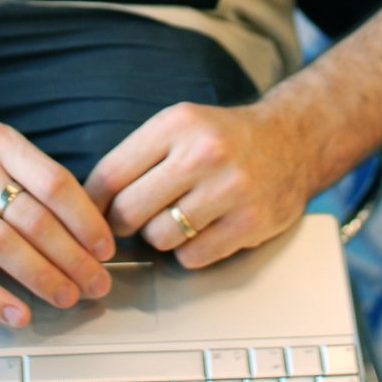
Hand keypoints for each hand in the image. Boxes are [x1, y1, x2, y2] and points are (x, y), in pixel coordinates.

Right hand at [0, 115, 116, 327]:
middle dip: (72, 257)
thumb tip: (85, 222)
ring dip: (40, 276)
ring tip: (66, 297)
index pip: (54, 183)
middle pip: (32, 218)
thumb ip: (29, 176)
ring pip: (0, 244)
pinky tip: (17, 313)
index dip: (85, 220)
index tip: (105, 248)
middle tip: (96, 283)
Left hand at [83, 95, 315, 268]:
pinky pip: (192, 257)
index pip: (112, 173)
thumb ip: (137, 157)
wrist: (293, 140)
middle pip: (130, 210)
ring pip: (160, 237)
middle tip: (131, 221)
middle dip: (122, 223)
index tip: (88, 214)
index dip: (93, 201)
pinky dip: (189, 251)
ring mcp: (230, 189)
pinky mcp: (250, 222)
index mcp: (178, 124)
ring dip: (159, 237)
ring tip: (175, 219)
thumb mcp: (180, 126)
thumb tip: (89, 202)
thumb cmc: (224, 138)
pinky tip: (202, 230)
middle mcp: (204, 153)